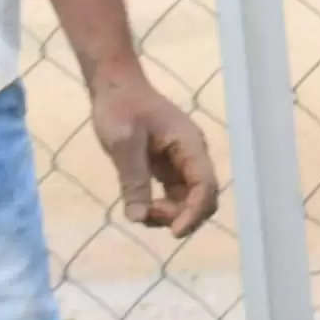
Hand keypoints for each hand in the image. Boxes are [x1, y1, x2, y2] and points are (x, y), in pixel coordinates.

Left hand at [92, 63, 217, 235]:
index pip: (205, 186)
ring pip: (189, 201)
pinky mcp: (167, 168)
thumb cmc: (120, 108)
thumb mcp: (124, 143)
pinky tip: (141, 206)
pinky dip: (161, 208)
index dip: (194, 212)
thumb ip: (134, 180)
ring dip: (170, 214)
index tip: (174, 232)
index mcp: (189, 145)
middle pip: (203, 198)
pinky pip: (174, 196)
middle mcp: (192, 156)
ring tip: (140, 209)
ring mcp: (181, 163)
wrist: (115, 87)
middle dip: (182, 215)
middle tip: (147, 213)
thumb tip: (138, 217)